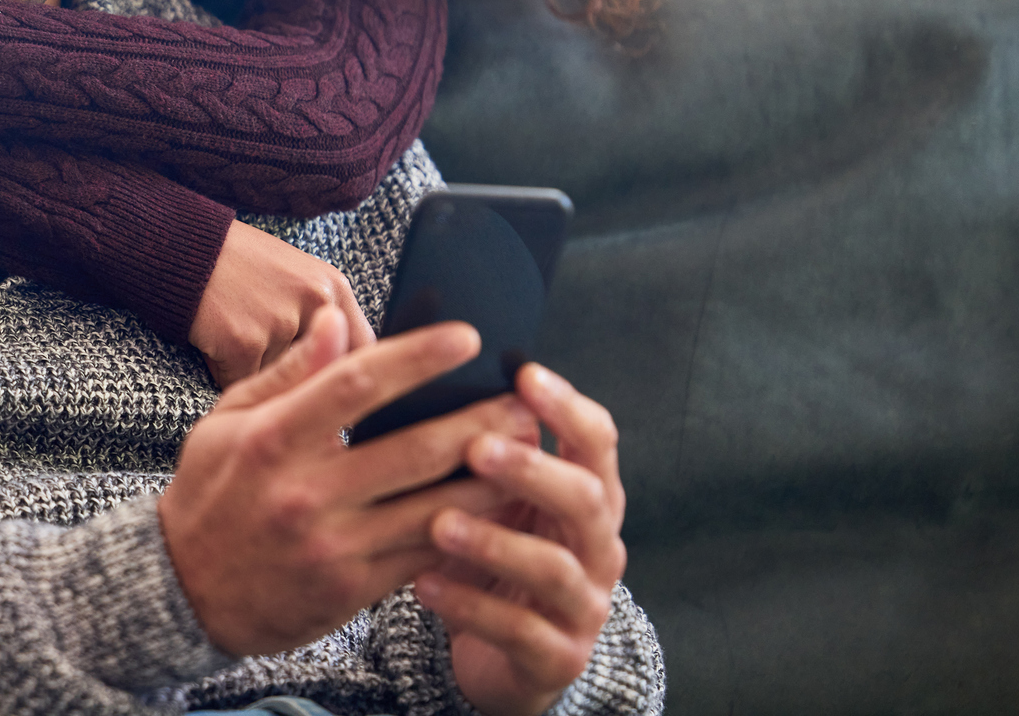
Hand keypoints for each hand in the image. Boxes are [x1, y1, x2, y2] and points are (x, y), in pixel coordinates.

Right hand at [160, 312, 539, 656]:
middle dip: (481, 422)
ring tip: (534, 451)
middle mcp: (305, 493)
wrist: (185, 591)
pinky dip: (469, 530)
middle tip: (526, 399)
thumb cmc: (210, 493)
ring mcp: (333, 545)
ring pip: (434, 509)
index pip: (356, 385)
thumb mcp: (226, 421)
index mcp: (272, 439)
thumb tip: (336, 320)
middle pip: (414, 450)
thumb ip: (288, 373)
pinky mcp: (353, 588)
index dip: (417, 358)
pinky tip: (501, 507)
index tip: (465, 336)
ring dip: (492, 479)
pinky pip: (425, 554)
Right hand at [189, 219, 373, 387]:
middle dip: (296, 376)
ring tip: (237, 334)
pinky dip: (226, 372)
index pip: (361, 347)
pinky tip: (217, 342)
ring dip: (258, 373)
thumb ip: (321, 313)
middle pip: (319, 369)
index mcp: (333, 286)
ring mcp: (280, 323)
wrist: (184, 247)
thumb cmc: (238, 263)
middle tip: (272, 363)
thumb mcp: (294, 275)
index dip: (342, 370)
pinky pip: (243, 383)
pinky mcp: (244, 343)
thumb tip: (341, 366)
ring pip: (279, 379)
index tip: (325, 382)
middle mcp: (315, 303)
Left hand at [415, 364, 629, 715]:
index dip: (567, 407)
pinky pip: (520, 631)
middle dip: (533, 469)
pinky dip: (471, 606)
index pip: (597, 441)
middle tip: (477, 447)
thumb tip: (420, 361)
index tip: (524, 372)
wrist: (503, 654)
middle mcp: (598, 546)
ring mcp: (583, 605)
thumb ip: (472, 439)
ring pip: (554, 568)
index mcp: (587, 495)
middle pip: (585, 498)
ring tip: (439, 522)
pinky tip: (424, 584)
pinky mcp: (558, 657)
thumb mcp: (489, 497)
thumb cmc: (490, 551)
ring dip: (495, 541)